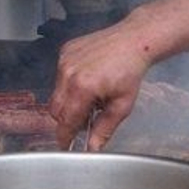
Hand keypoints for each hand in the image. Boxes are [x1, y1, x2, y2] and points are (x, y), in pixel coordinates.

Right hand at [48, 21, 151, 150]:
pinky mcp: (64, 52)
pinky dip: (69, 84)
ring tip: (91, 97)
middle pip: (56, 110)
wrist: (133, 41)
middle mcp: (68, 73)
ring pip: (56, 93)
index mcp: (82, 89)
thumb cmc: (131, 71)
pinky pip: (59, 76)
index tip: (66, 145)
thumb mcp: (122, 105)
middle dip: (68, 119)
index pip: (65, 122)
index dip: (65, 137)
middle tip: (87, 119)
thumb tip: (93, 148)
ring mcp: (64, 61)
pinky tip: (88, 80)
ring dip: (69, 101)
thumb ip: (104, 128)